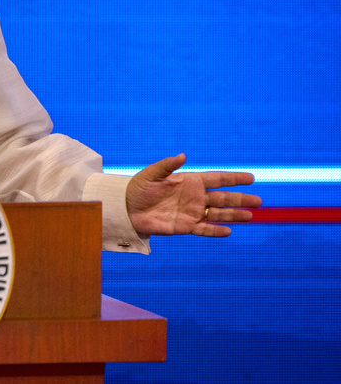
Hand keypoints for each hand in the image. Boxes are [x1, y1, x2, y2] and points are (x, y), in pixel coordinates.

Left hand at [126, 154, 261, 236]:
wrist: (127, 208)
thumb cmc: (138, 187)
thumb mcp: (152, 174)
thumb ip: (167, 165)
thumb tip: (182, 155)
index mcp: (189, 181)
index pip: (216, 179)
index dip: (233, 179)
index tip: (251, 178)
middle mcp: (194, 197)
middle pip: (223, 198)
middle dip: (241, 199)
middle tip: (259, 201)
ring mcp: (191, 212)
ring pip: (218, 214)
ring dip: (234, 215)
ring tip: (251, 216)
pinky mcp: (185, 226)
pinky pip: (204, 229)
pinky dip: (215, 230)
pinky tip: (228, 231)